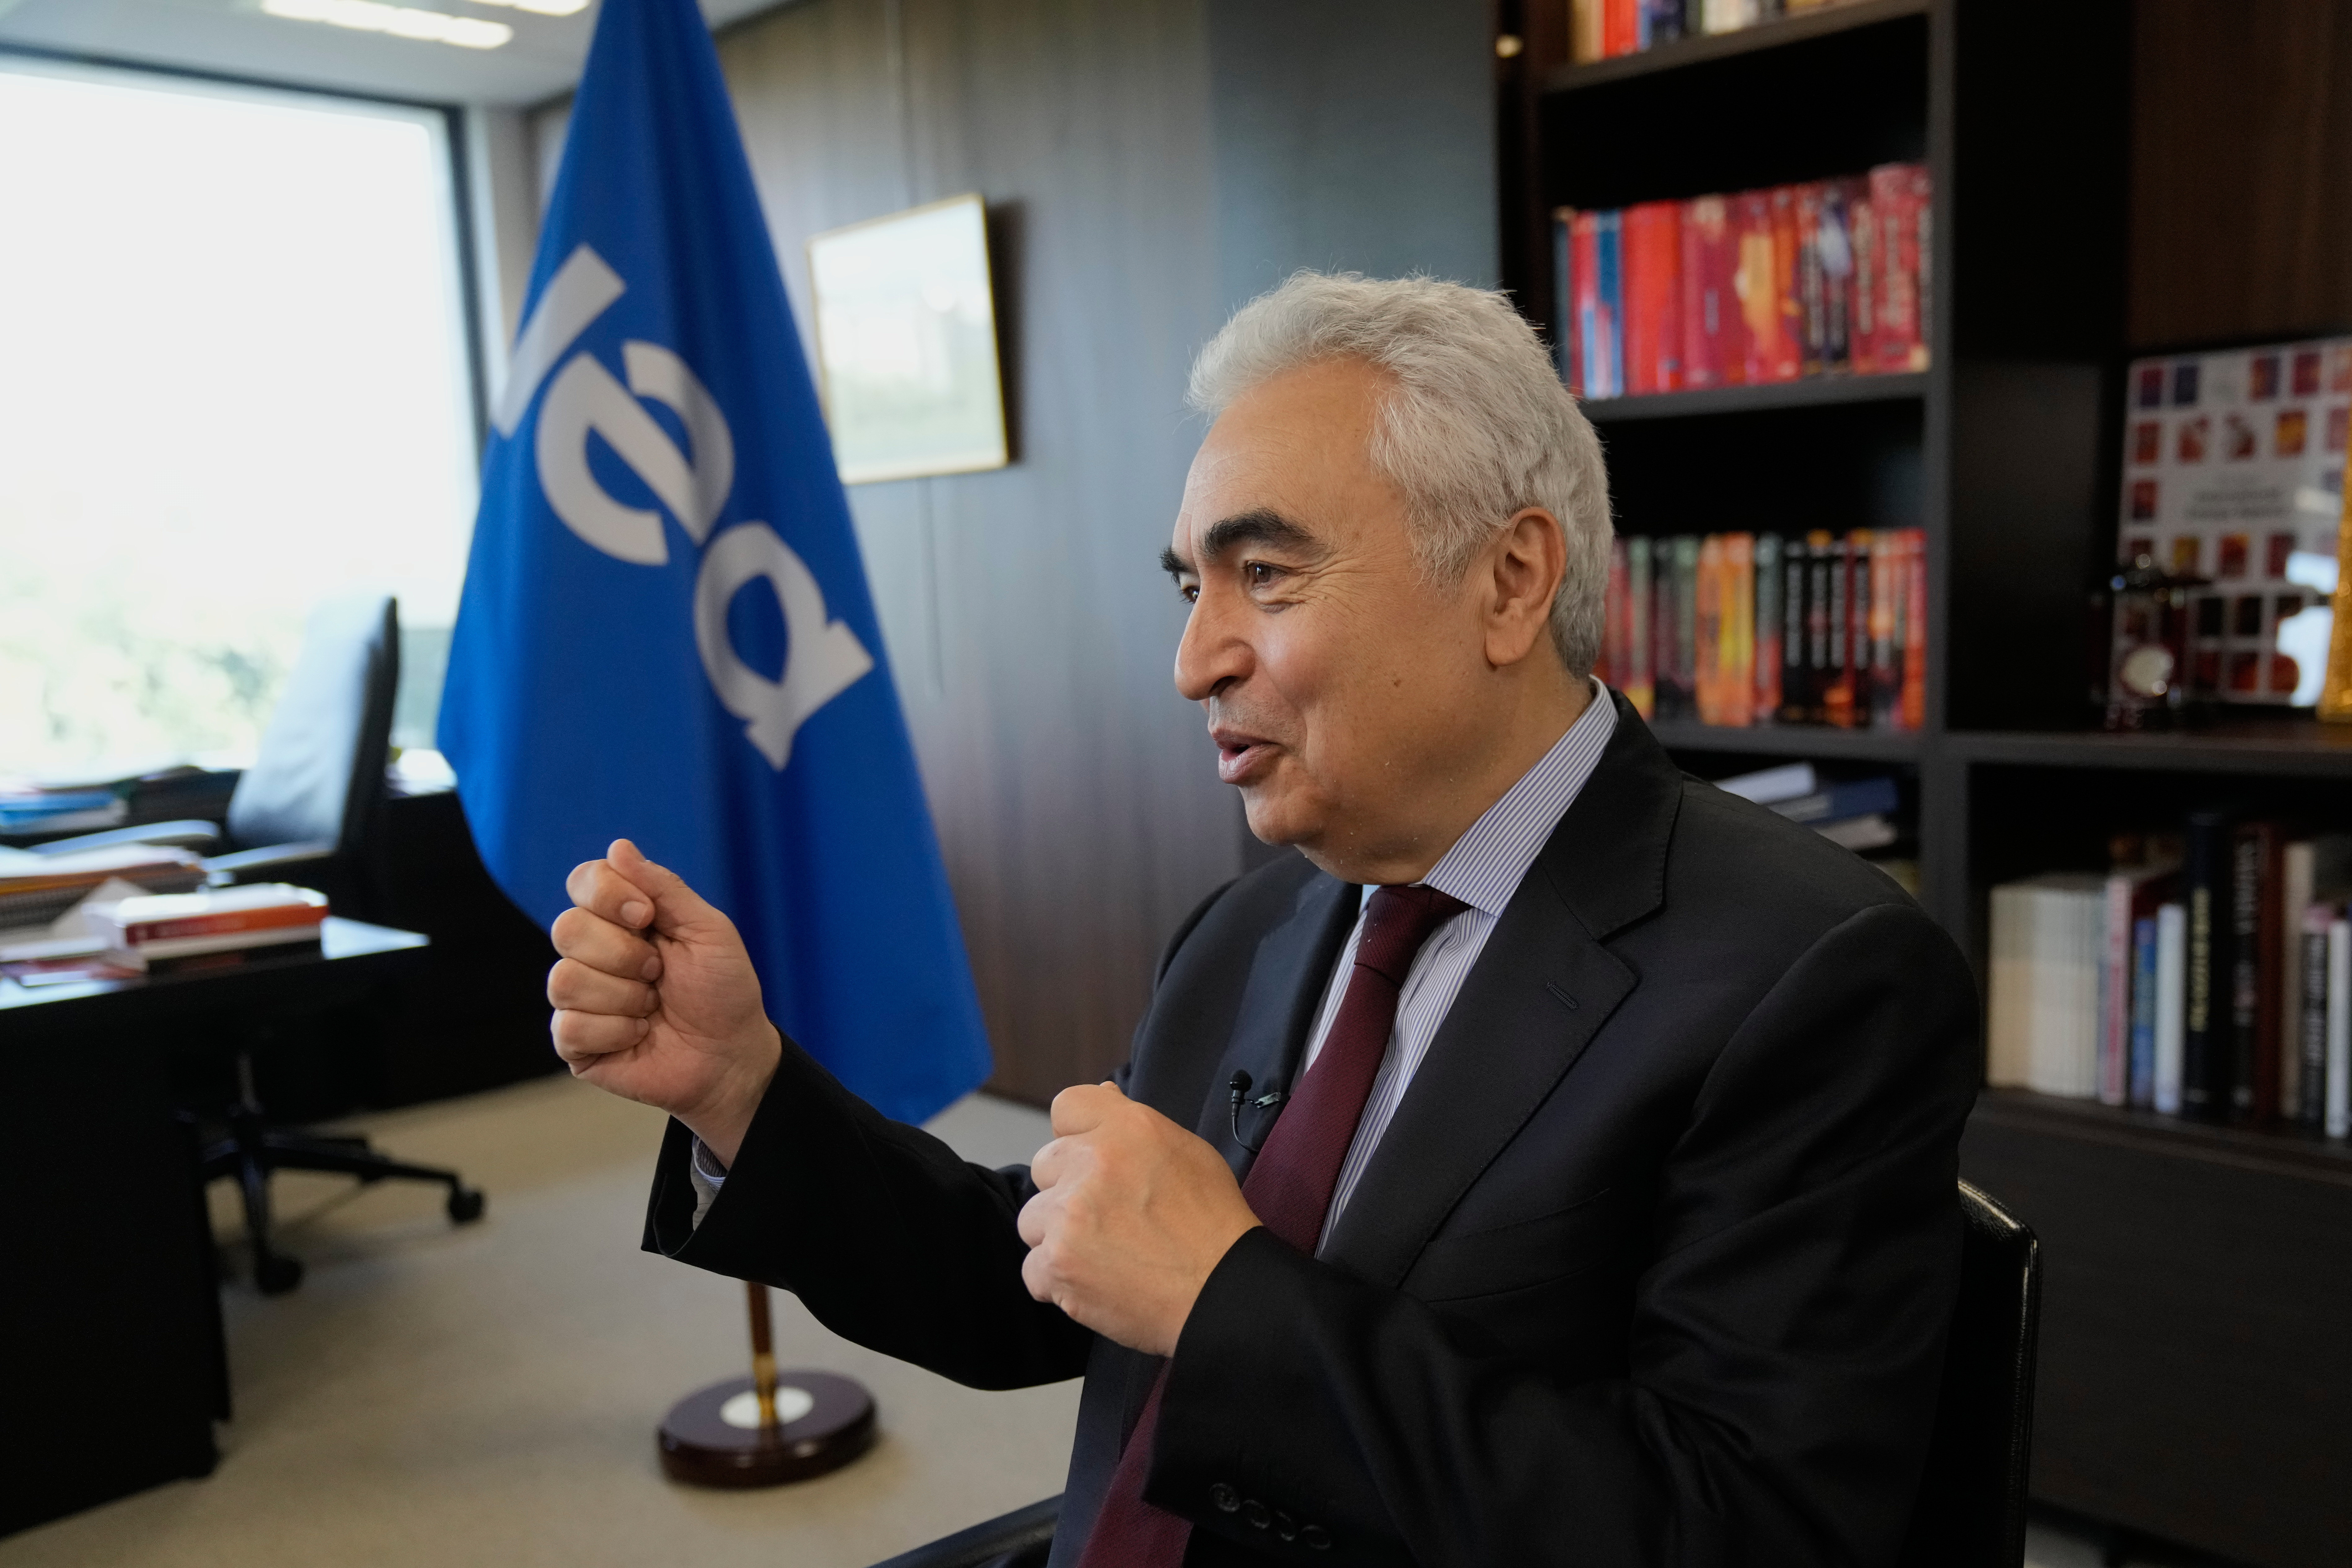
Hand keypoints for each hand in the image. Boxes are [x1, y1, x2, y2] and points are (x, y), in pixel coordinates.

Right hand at [548, 838, 780, 1163]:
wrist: (731, 1055)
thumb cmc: (724, 991)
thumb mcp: (708, 931)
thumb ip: (665, 888)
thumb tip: (618, 847)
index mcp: (622, 918)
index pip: (584, 881)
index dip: (609, 895)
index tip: (648, 917)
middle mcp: (592, 952)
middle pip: (567, 928)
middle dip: (625, 954)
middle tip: (659, 973)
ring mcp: (579, 998)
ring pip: (565, 979)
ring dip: (624, 997)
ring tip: (652, 1008)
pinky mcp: (574, 1042)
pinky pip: (570, 1027)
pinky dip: (616, 1032)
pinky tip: (638, 1036)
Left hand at [1017, 1082, 1261, 1356]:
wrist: (1222, 1292)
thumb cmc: (1212, 1222)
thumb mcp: (1186, 1151)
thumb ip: (1133, 1123)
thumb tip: (1102, 1094)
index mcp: (1128, 1128)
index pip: (1067, 1106)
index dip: (1078, 1135)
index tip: (1092, 1160)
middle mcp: (1092, 1164)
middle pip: (1045, 1165)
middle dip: (1068, 1189)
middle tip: (1108, 1216)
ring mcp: (1069, 1215)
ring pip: (1033, 1219)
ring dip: (1059, 1236)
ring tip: (1103, 1253)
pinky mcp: (1057, 1264)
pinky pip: (1033, 1269)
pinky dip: (1059, 1281)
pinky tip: (1095, 1283)